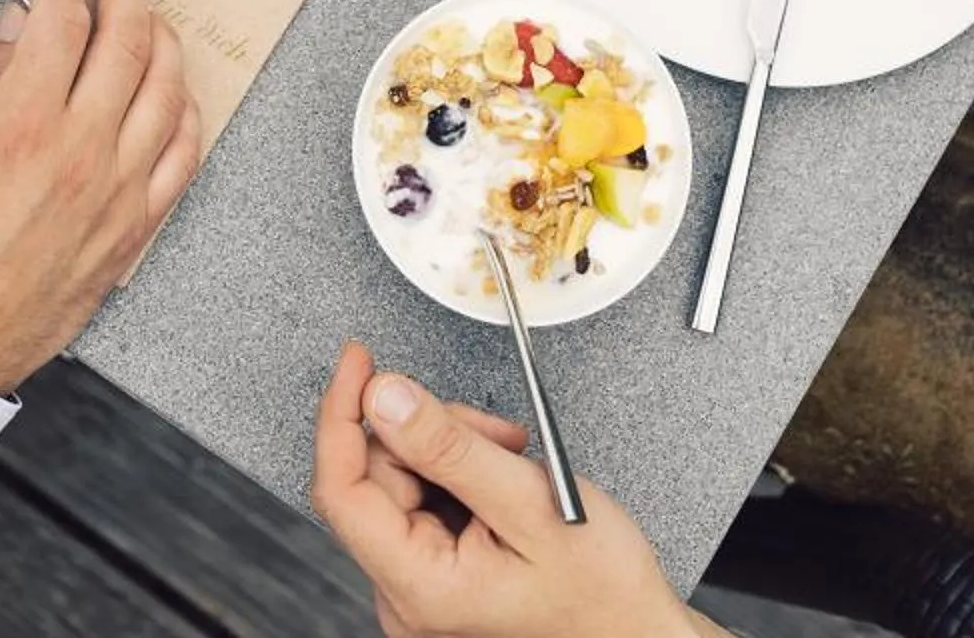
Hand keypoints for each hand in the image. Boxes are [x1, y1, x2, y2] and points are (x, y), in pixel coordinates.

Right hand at [0, 0, 204, 395]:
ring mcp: (120, 188)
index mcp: (22, 126)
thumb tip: (18, 28)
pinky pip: (186, 149)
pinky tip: (172, 89)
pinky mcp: (138, 222)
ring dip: (160, 35)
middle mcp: (82, 151)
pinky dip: (185, 106)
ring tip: (144, 17)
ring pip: (168, 85)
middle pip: (128, 38)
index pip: (62, 21)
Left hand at [312, 343, 710, 637]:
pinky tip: (502, 477)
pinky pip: (423, 498)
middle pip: (377, 476)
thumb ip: (452, 449)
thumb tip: (385, 398)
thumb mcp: (532, 503)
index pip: (342, 489)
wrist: (631, 629)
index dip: (342, 414)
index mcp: (419, 585)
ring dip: (453, 451)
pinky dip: (459, 472)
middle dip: (430, 433)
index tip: (360, 362)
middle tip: (496, 435)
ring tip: (512, 461)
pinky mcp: (433, 567)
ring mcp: (417, 582)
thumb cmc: (600, 590)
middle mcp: (404, 592)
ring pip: (402, 479)